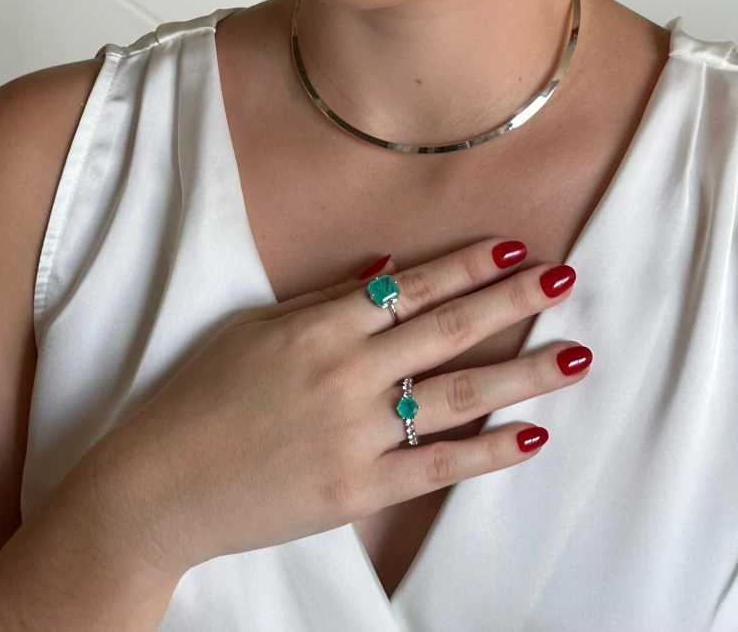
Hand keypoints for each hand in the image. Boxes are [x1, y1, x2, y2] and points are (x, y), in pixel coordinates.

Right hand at [89, 236, 589, 576]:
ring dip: (524, 374)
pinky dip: (489, 452)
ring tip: (576, 356)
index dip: (466, 265)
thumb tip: (385, 270)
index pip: (412, 287)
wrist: (160, 486)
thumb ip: (323, 302)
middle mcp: (348, 374)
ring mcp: (357, 434)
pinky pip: (438, 467)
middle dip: (512, 301)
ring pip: (458, 395)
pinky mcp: (359, 490)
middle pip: (448, 329)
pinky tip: (532, 435)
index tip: (514, 247)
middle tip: (566, 278)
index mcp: (320, 327)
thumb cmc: (198, 397)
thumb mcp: (254, 330)